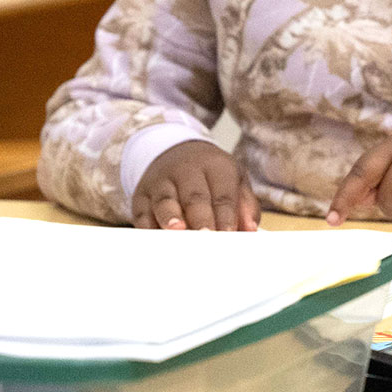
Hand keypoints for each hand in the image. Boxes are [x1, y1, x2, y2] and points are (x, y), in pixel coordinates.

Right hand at [132, 140, 257, 230]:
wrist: (175, 151)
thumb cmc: (212, 174)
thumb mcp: (235, 179)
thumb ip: (245, 205)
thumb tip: (250, 230)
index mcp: (215, 166)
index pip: (223, 194)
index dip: (226, 215)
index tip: (229, 234)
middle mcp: (186, 170)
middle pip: (195, 197)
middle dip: (201, 219)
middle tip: (207, 237)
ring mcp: (160, 182)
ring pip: (165, 201)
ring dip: (170, 218)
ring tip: (177, 231)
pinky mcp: (140, 194)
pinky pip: (142, 212)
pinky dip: (147, 227)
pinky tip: (153, 240)